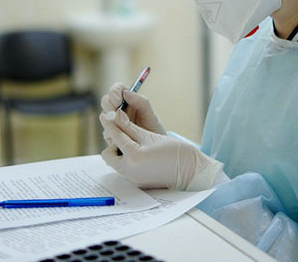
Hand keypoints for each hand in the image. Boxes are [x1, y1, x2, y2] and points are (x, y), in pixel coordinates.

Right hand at [100, 82, 165, 134]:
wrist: (154, 148)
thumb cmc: (153, 128)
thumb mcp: (151, 115)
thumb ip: (141, 102)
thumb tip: (126, 92)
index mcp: (128, 100)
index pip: (117, 89)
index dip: (114, 92)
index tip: (118, 100)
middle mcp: (118, 109)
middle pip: (106, 101)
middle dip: (109, 106)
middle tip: (115, 113)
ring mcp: (113, 121)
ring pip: (104, 117)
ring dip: (111, 121)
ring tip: (123, 128)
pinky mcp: (111, 134)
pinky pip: (106, 132)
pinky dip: (113, 134)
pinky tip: (122, 138)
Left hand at [100, 110, 222, 190]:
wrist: (192, 172)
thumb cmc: (175, 152)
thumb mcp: (150, 136)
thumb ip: (130, 127)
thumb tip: (116, 116)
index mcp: (134, 157)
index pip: (115, 136)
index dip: (110, 123)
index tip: (106, 114)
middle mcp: (130, 171)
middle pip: (109, 154)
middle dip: (114, 143)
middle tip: (126, 134)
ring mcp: (133, 179)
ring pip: (117, 162)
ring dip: (120, 151)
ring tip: (134, 143)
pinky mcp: (138, 182)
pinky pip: (125, 168)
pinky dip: (128, 159)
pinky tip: (140, 153)